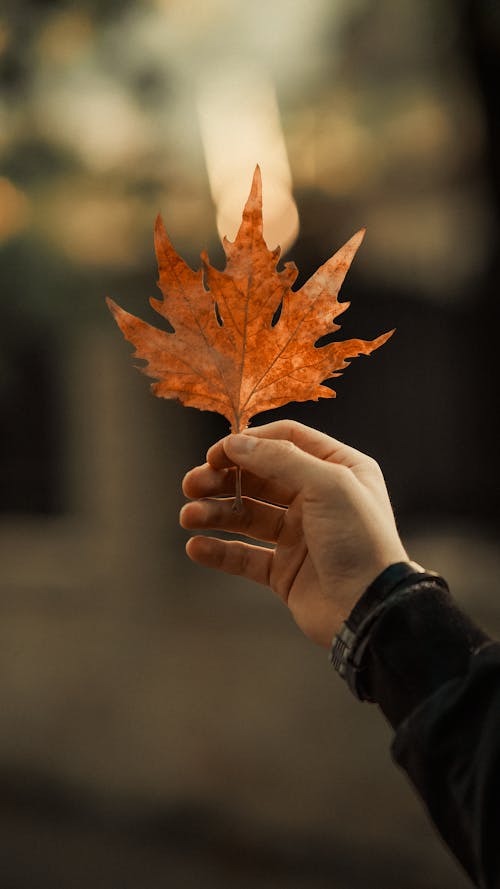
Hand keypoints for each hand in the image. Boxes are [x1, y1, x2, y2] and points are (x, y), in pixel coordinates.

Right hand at [180, 420, 407, 647]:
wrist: (370, 610)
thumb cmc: (360, 541)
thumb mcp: (328, 484)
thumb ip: (280, 459)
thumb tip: (237, 443)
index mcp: (338, 469)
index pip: (285, 441)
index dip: (249, 443)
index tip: (216, 454)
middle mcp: (318, 498)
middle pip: (259, 478)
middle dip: (222, 479)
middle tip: (190, 484)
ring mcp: (300, 535)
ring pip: (247, 516)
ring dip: (214, 513)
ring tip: (188, 517)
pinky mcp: (285, 570)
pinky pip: (244, 556)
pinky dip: (219, 551)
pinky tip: (196, 547)